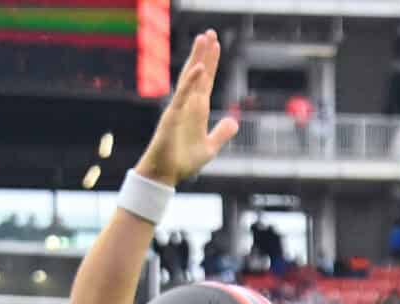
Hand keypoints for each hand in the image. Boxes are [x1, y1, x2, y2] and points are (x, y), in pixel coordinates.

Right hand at [134, 32, 240, 186]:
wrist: (166, 175)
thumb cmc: (183, 162)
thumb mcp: (210, 148)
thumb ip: (221, 133)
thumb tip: (234, 122)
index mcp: (197, 111)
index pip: (206, 82)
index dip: (212, 64)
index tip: (216, 45)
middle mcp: (188, 105)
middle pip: (198, 74)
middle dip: (204, 54)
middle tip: (210, 33)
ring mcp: (179, 108)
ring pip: (189, 79)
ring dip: (197, 59)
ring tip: (202, 39)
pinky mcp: (172, 116)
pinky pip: (183, 96)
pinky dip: (191, 83)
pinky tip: (199, 68)